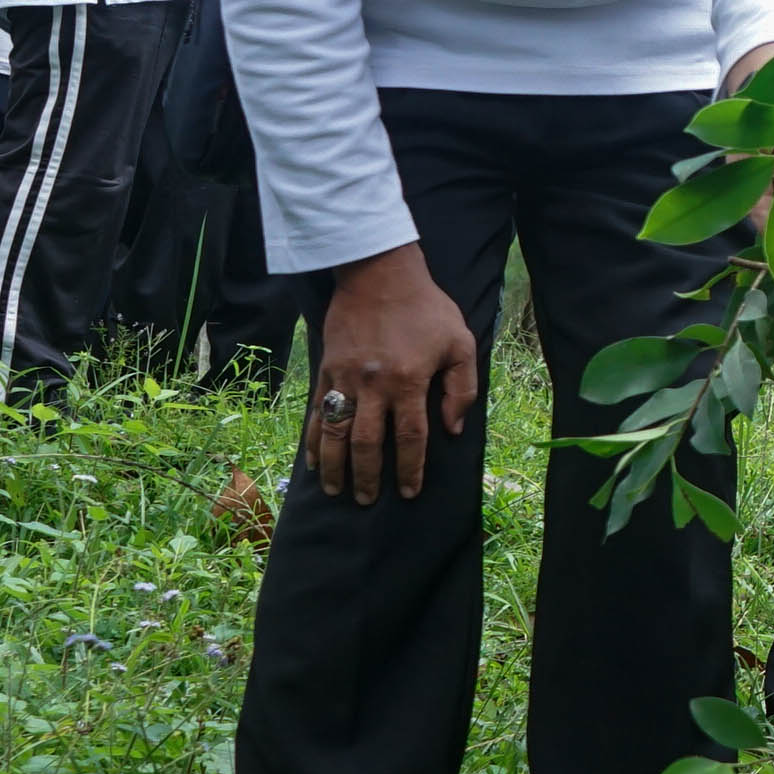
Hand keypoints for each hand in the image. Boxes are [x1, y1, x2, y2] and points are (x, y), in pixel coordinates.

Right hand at [310, 244, 478, 504]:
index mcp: (409, 381)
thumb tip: (453, 430)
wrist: (379, 273)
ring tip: (337, 490)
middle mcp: (374, 385)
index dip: (411, 469)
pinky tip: (311, 460)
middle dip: (368, 477)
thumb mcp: (460, 343)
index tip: (409, 492)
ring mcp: (345, 378)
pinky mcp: (326, 369)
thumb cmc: (426, 308)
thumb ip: (461, 389)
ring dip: (334, 466)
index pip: (410, 438)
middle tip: (367, 501)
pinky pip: (317, 411)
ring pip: (335, 432)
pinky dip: (313, 439)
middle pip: (367, 444)